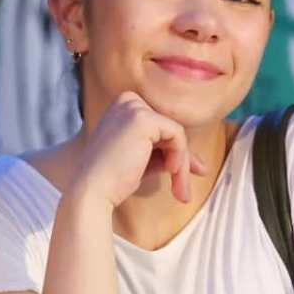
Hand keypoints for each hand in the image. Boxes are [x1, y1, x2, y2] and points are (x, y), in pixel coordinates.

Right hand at [71, 92, 207, 208]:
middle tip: (184, 193)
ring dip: (182, 165)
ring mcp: (134, 107)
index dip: (174, 152)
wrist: (92, 191)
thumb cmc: (114, 181)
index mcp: (123, 107)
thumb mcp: (145, 162)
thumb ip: (167, 155)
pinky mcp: (143, 119)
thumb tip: (200, 164)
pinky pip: (177, 135)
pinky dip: (181, 157)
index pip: (160, 127)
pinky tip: (171, 173)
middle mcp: (127, 101)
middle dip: (182, 160)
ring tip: (180, 191)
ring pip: (176, 134)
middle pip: (169, 129)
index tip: (180, 176)